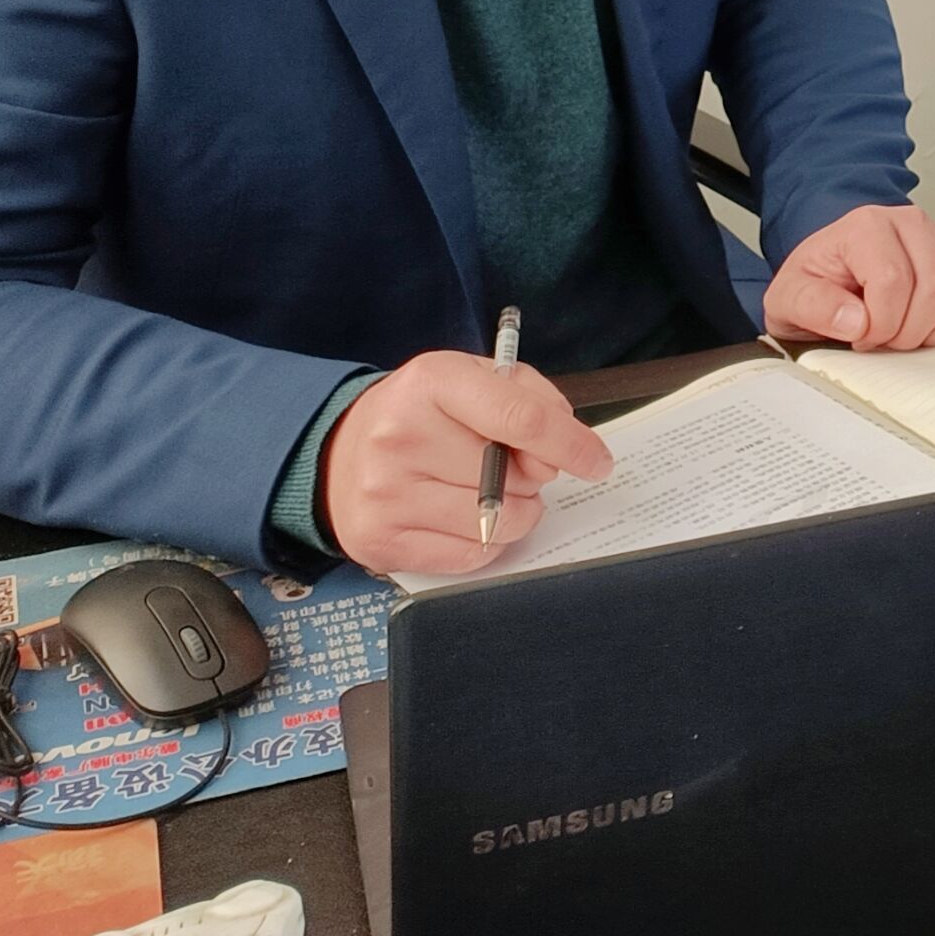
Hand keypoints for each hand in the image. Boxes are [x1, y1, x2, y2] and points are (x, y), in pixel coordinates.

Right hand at [319, 349, 613, 575]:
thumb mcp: (471, 378)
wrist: (336, 452)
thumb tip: (562, 451)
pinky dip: (486, 541)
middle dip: (531, 477)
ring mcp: (387, 494)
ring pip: (498, 523)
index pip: (521, 419)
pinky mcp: (381, 542)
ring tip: (489, 492)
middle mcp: (401, 437)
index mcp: (432, 383)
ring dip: (514, 512)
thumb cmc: (422, 412)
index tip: (598, 462)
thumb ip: (529, 400)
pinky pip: (471, 556)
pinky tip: (464, 517)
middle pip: (513, 478)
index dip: (571, 444)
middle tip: (509, 466)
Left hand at [766, 203, 934, 353]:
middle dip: (910, 332)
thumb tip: (855, 320)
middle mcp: (911, 223)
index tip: (862, 336)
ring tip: (911, 332)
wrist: (835, 268)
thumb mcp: (790, 297)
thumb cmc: (819, 282)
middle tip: (886, 339)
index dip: (881, 324)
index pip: (893, 282)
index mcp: (867, 226)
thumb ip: (813, 306)